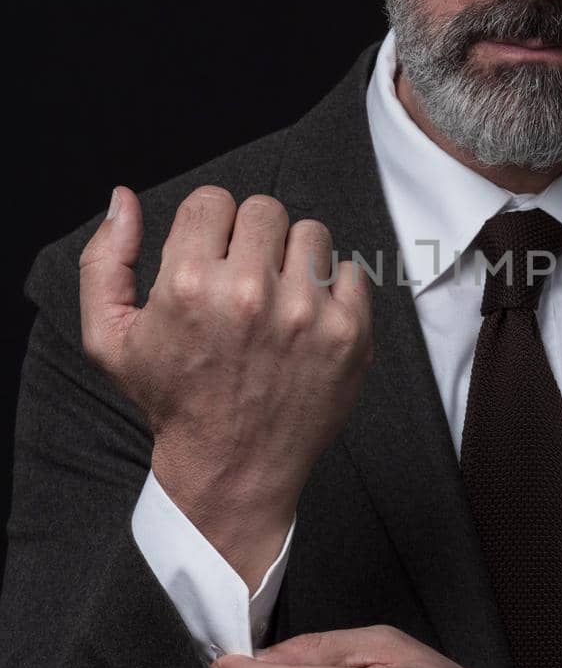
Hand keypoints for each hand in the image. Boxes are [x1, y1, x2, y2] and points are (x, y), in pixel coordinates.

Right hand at [79, 184, 372, 585]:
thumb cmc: (172, 399)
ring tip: (276, 301)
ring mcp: (306, 313)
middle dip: (251, 239)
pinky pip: (350, 271)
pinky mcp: (348, 333)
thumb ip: (106, 262)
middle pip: (264, 210)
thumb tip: (123, 199)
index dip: (209, 229)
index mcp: (190, 285)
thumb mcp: (110, 337)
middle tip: (244, 281)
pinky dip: (332, 290)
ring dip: (294, 259)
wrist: (232, 468)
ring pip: (310, 233)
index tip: (211, 261)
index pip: (213, 200)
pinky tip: (307, 322)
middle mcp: (250, 293)